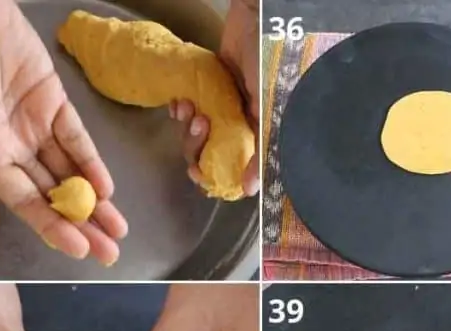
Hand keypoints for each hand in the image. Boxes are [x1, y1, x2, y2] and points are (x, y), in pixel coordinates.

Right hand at [0, 0, 127, 264]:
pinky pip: (77, 138)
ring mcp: (33, 124)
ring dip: (95, 201)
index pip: (23, 200)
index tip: (78, 250)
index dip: (51, 225)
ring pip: (69, 172)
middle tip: (111, 253)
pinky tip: (108, 189)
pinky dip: (92, 162)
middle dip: (82, 224)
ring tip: (119, 230)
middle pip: (52, 194)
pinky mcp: (52, 100)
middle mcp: (10, 146)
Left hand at [171, 0, 259, 195]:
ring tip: (187, 107)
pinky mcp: (208, 91)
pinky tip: (179, 102)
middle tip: (197, 125)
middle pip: (210, 153)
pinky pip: (189, 110)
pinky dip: (181, 110)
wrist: (258, 21)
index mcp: (260, 135)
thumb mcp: (269, 111)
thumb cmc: (270, 65)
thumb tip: (249, 189)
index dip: (216, 173)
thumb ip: (261, 151)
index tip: (200, 174)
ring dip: (186, 126)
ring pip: (196, 133)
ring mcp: (224, 109)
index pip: (236, 167)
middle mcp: (242, 126)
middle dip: (196, 144)